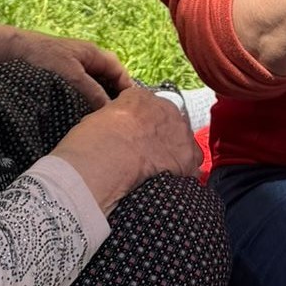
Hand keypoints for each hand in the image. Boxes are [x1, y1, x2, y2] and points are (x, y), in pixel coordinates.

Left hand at [0, 24, 131, 109]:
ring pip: (97, 85)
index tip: (129, 110)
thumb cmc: (46, 57)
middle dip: (114, 96)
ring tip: (101, 117)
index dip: (127, 90)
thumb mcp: (72, 76)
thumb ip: (92, 91)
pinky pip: (84, 87)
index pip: (121, 72)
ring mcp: (78, 66)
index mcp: (96, 54)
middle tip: (115, 117)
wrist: (17, 49)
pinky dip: (87, 98)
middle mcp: (90, 59)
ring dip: (100, 98)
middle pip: (111, 79)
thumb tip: (109, 109)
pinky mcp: (67, 74)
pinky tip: (84, 112)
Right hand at [49, 85, 201, 212]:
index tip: (135, 141)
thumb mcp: (96, 120)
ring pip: (184, 145)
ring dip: (176, 157)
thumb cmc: (92, 141)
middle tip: (147, 159)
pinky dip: (185, 177)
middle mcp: (166, 109)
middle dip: (162, 140)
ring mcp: (181, 132)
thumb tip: (110, 131)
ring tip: (160, 175)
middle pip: (170, 125)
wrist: (108, 160)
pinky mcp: (189, 157)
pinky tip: (171, 187)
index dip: (142, 127)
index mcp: (140, 98)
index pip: (147, 109)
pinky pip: (193, 168)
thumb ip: (111, 120)